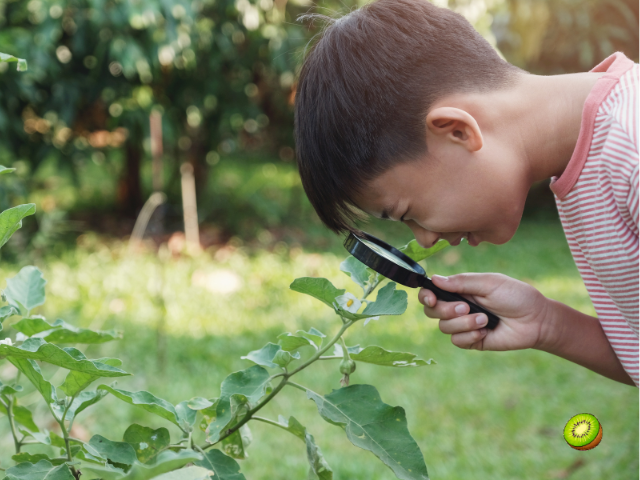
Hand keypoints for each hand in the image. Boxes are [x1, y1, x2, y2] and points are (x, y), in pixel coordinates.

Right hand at [419, 273, 550, 350]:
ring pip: (444, 327)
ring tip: (484, 319)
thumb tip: (434, 279)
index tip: (432, 299)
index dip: (426, 296)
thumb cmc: (515, 296)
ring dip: (463, 323)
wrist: (536, 320)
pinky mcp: (472, 340)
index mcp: (460, 290)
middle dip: (445, 310)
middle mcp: (458, 307)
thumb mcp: (489, 283)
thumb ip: (461, 282)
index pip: (431, 292)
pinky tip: (485, 331)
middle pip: (432, 312)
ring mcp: (464, 325)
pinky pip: (457, 341)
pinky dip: (469, 335)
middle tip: (465, 307)